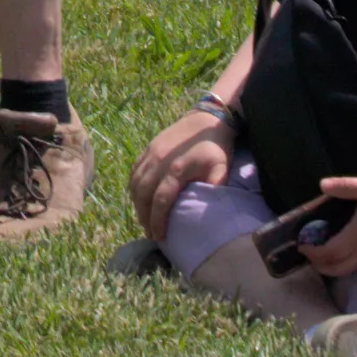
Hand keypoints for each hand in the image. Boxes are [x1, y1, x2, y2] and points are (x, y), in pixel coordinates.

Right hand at [127, 106, 229, 238]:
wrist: (206, 119)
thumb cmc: (216, 147)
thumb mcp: (222, 168)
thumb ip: (216, 188)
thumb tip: (210, 209)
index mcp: (177, 169)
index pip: (161, 200)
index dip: (158, 220)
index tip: (160, 236)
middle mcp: (158, 161)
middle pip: (143, 194)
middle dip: (144, 217)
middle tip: (150, 233)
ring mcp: (150, 154)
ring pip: (135, 184)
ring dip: (137, 204)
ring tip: (144, 219)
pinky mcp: (148, 148)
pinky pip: (134, 172)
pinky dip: (133, 188)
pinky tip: (139, 199)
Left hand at [294, 172, 356, 278]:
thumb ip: (345, 186)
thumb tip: (322, 185)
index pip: (330, 253)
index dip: (313, 253)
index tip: (301, 245)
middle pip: (337, 268)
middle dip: (319, 265)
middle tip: (308, 252)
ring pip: (348, 269)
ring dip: (331, 266)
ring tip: (320, 252)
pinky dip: (343, 263)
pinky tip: (340, 249)